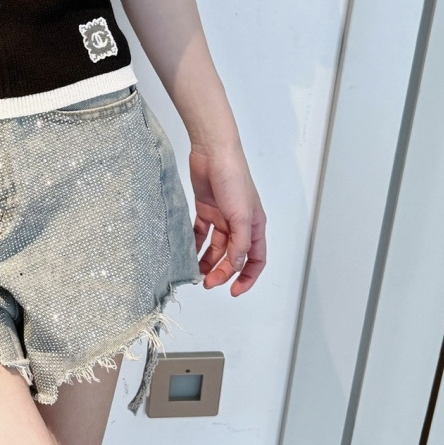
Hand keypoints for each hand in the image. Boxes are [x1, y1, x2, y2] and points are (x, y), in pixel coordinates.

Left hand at [188, 143, 266, 295]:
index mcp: (254, 226)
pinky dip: (196, 243)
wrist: (213, 152)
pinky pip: (201, 232)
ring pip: (216, 246)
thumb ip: (240, 242)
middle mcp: (240, 223)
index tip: (234, 291)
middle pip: (233, 255)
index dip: (247, 277)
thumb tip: (237, 265)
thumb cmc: (234, 178)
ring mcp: (222, 216)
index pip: (256, 259)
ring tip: (196, 271)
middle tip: (208, 283)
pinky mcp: (205, 208)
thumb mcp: (241, 215)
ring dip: (208, 260)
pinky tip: (187, 251)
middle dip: (222, 272)